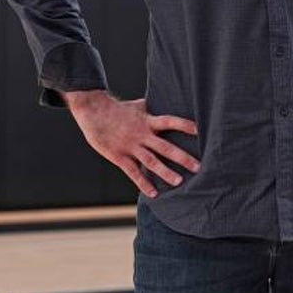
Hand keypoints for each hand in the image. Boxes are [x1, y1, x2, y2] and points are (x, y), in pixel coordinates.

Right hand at [63, 90, 199, 197]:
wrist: (93, 111)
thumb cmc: (117, 109)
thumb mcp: (137, 106)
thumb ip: (151, 109)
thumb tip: (165, 99)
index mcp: (147, 121)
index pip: (170, 122)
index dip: (184, 125)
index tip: (199, 131)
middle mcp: (142, 135)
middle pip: (165, 147)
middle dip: (182, 158)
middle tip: (198, 167)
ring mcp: (131, 147)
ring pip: (151, 162)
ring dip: (165, 172)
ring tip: (179, 182)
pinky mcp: (119, 157)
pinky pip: (133, 172)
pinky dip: (143, 183)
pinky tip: (153, 194)